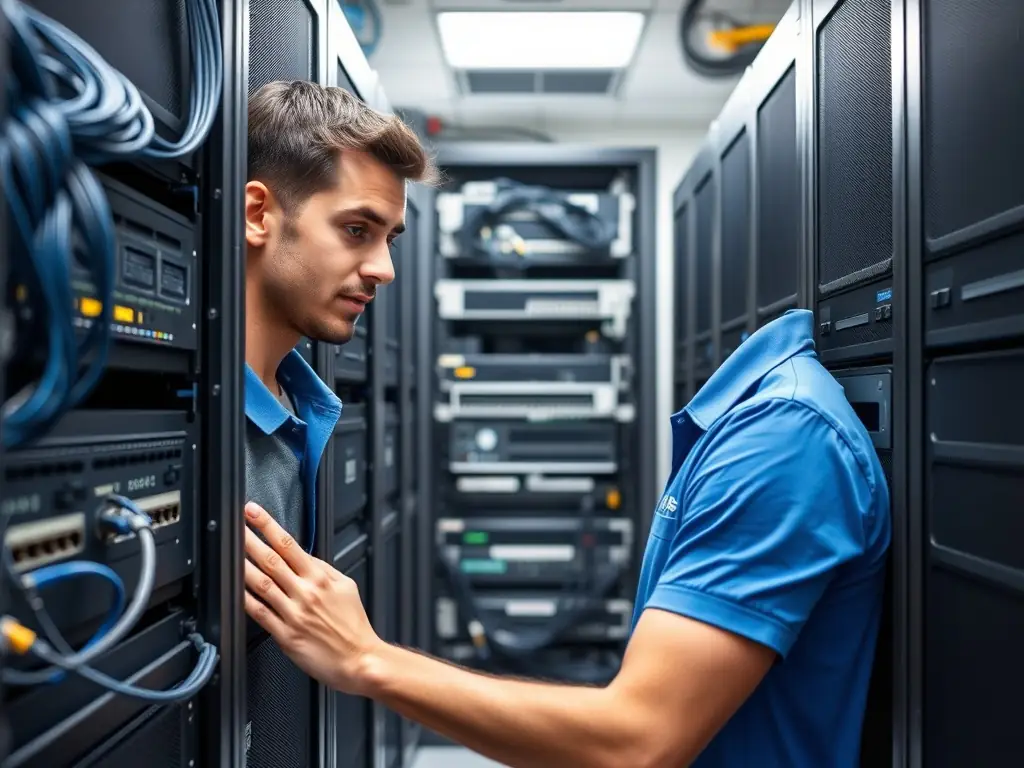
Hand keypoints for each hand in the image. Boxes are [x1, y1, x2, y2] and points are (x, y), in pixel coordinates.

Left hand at [242, 502, 381, 694]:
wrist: (360, 659)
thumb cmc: (354, 626)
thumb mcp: (346, 587)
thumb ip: (323, 569)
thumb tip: (304, 556)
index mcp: (320, 578)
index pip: (289, 544)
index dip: (268, 525)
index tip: (253, 512)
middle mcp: (305, 592)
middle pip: (271, 560)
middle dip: (250, 539)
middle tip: (234, 525)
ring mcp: (293, 613)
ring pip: (262, 584)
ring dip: (242, 566)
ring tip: (228, 553)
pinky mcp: (286, 635)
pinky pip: (261, 614)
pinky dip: (246, 600)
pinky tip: (235, 590)